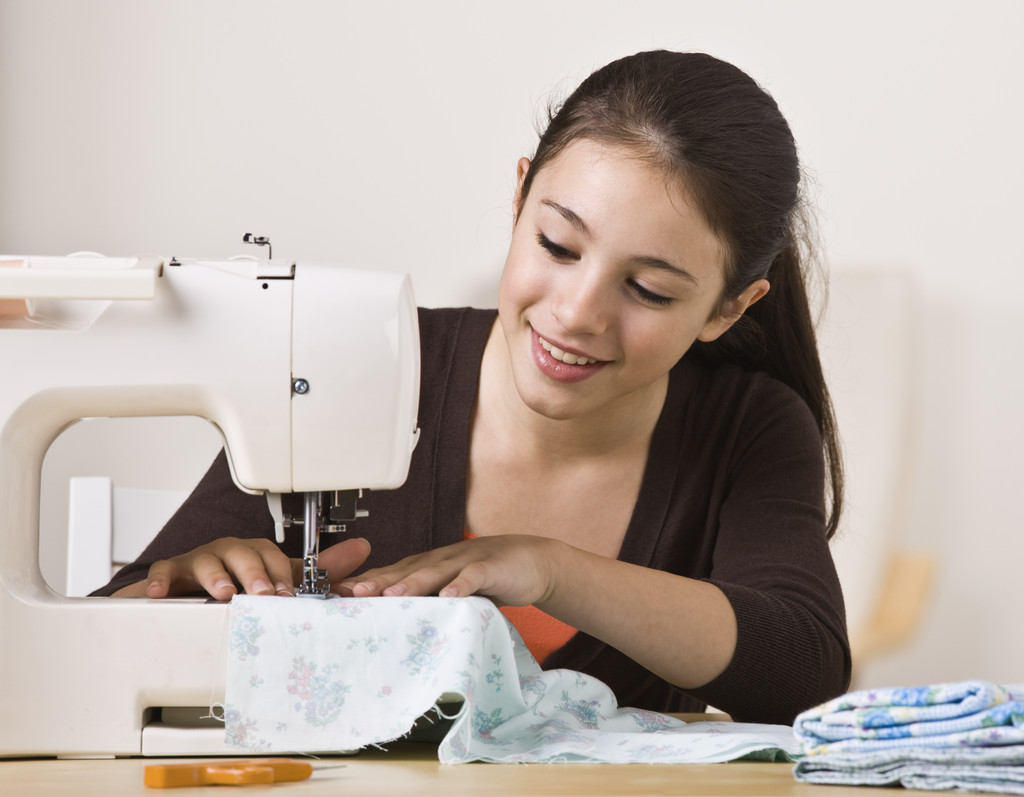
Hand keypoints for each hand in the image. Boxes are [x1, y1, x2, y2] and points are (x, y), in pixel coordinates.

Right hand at [111, 536, 370, 600]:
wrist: (187, 591)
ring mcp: (199, 561)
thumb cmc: (236, 582)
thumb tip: (362, 549)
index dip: (283, 573)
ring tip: (224, 594)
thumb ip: (316, 569)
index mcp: (256, 554)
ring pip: (207, 560)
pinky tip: (163, 593)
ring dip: (216, 576)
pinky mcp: (170, 572)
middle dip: (255, 572)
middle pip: (243, 553)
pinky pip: (164, 571)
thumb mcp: (278, 577)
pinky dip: (162, 580)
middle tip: (265, 594)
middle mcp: (230, 553)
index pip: (274, 556)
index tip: (291, 593)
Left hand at [335, 534, 560, 606]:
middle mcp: (442, 560)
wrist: (532, 560)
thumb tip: (392, 624)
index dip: (368, 581)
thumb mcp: (451, 587)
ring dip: (414, 582)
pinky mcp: (492, 567)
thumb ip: (427, 601)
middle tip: (355, 594)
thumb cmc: (486, 576)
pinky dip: (461, 584)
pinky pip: (474, 576)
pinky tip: (450, 595)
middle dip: (380, 581)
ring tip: (393, 594)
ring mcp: (466, 561)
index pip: (393, 572)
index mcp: (429, 565)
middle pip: (407, 570)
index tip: (340, 594)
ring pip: (436, 571)